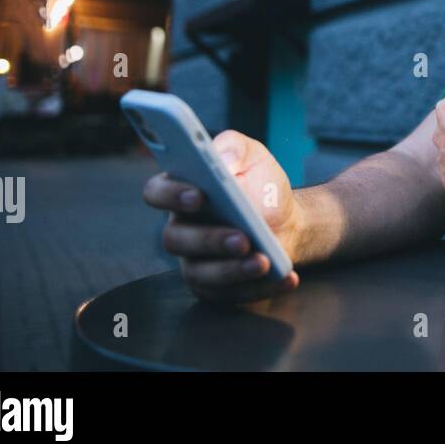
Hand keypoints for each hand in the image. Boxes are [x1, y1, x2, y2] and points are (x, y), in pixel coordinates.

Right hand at [141, 130, 304, 303]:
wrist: (286, 219)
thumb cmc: (260, 185)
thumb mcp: (252, 156)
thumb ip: (234, 148)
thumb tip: (222, 160)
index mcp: (181, 191)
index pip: (157, 192)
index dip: (171, 195)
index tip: (199, 194)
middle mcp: (181, 229)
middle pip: (176, 239)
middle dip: (209, 240)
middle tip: (242, 238)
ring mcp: (196, 262)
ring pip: (202, 273)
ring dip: (233, 270)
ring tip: (264, 261)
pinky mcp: (217, 288)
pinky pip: (233, 295)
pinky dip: (262, 288)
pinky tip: (286, 277)